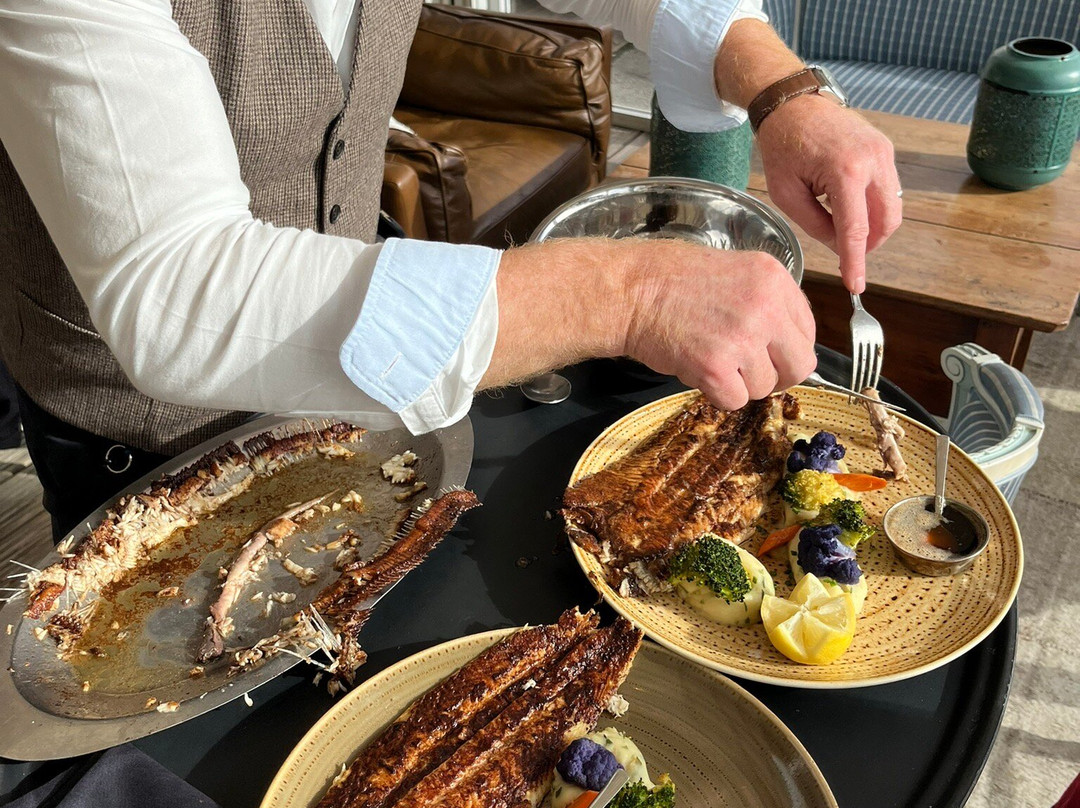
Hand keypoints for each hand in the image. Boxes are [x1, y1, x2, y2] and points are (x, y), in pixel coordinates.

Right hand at [624, 241, 816, 409]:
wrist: (631, 290)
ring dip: (739, 383)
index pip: (807, 331)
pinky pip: (735, 401)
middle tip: (750, 371)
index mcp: (774, 279)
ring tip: (710, 358)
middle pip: (800, 365)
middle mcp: (766, 307)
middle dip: (777, 375)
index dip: (786, 349)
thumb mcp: (735, 272)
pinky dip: (717, 394)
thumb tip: (786, 344)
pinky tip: (698, 369)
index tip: (768, 352)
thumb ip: (767, 303)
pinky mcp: (715, 367)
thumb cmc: (672, 280)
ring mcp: (742, 338)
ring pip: (765, 387)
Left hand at [755, 94, 902, 293]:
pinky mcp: (885, 149)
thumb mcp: (786, 194)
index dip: (856, 262)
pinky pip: (887, 190)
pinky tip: (844, 203)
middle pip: (886, 221)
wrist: (792, 103)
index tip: (855, 286)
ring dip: (871, 225)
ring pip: (891, 208)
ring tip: (838, 222)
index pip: (856, 230)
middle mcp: (873, 160)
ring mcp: (884, 152)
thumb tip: (840, 245)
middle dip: (868, 244)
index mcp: (845, 171)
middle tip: (845, 253)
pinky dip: (871, 206)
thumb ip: (815, 225)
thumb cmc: (782, 146)